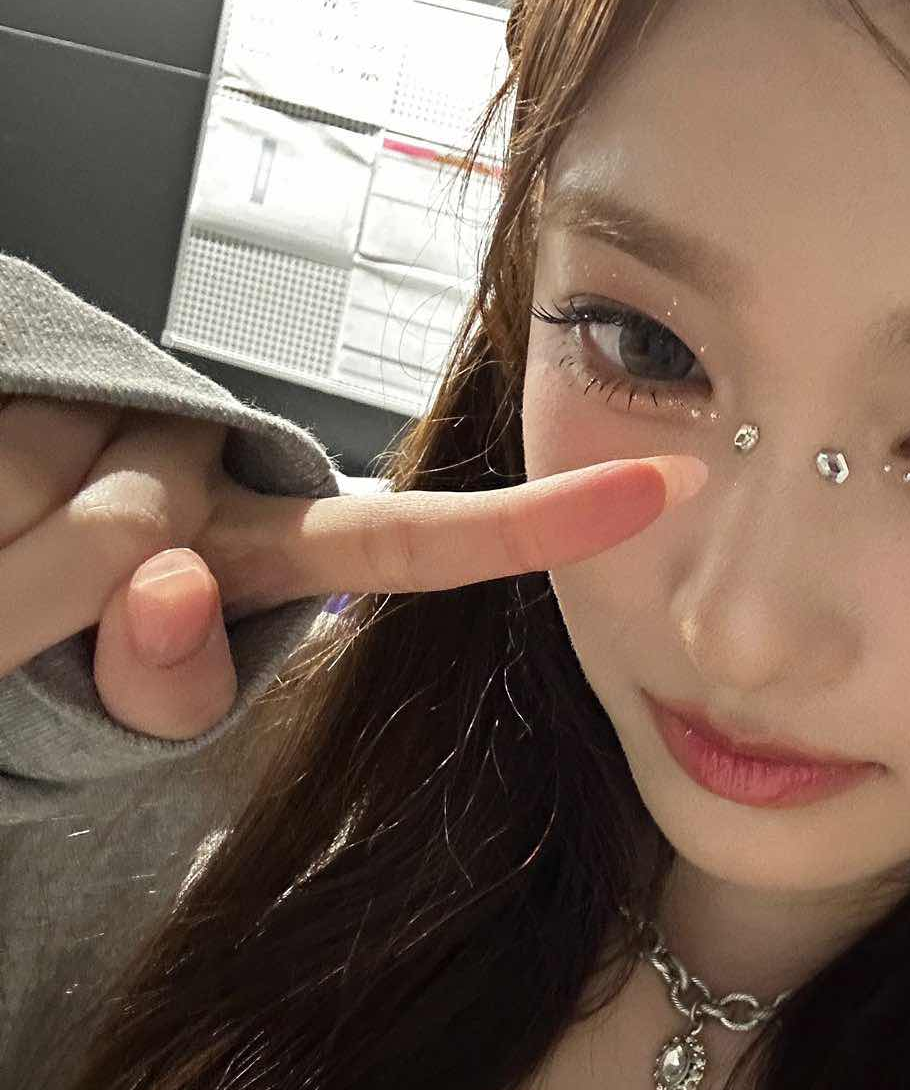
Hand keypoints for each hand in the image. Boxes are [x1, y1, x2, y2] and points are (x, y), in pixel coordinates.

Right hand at [0, 395, 705, 741]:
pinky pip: (22, 478)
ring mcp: (143, 443)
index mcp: (267, 557)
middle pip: (159, 572)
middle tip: (27, 591)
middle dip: (71, 610)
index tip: (665, 488)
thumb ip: (159, 678)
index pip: (406, 547)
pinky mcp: (67, 399)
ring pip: (91, 533)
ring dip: (11, 560)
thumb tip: (170, 573)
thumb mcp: (112, 691)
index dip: (536, 527)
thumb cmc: (32, 609)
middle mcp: (223, 490)